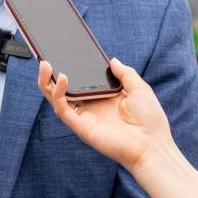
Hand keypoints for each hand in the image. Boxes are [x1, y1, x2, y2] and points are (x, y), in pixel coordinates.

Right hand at [37, 58, 174, 172]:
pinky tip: (63, 78)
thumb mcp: (139, 89)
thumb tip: (112, 60)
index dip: (69, 68)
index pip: (79, 82)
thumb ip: (125, 73)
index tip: (61, 52)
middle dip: (50, 75)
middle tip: (45, 57)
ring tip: (45, 64)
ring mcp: (84, 117)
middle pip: (62, 90)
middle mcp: (90, 107)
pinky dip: (59, 94)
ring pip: (56, 99)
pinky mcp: (81, 127)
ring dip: (47, 82)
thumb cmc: (149, 121)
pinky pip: (63, 109)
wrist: (153, 145)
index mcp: (101, 98)